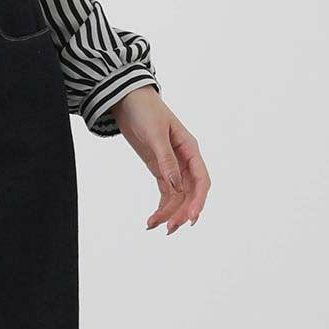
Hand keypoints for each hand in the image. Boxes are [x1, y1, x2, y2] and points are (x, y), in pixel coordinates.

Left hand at [111, 86, 209, 234]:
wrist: (127, 100)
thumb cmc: (145, 110)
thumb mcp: (155, 134)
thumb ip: (166, 160)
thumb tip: (177, 187)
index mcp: (190, 149)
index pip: (201, 180)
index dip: (198, 200)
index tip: (191, 218)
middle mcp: (185, 160)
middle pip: (190, 193)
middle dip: (181, 212)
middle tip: (169, 228)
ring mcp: (172, 166)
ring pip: (177, 196)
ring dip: (169, 213)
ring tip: (154, 227)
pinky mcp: (159, 169)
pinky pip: (165, 193)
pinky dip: (161, 207)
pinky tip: (152, 220)